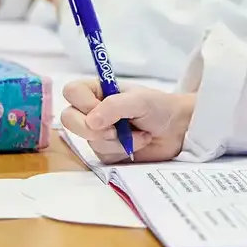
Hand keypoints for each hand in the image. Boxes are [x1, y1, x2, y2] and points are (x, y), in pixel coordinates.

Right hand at [60, 79, 195, 163]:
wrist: (178, 130)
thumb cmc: (160, 107)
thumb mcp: (140, 99)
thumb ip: (114, 106)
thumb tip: (91, 121)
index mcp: (99, 91)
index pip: (72, 91)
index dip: (82, 102)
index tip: (100, 108)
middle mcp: (94, 111)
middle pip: (69, 119)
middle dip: (93, 128)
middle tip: (115, 129)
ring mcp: (98, 133)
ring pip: (88, 141)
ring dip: (117, 140)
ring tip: (139, 132)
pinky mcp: (107, 152)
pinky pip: (103, 156)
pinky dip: (123, 150)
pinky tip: (139, 142)